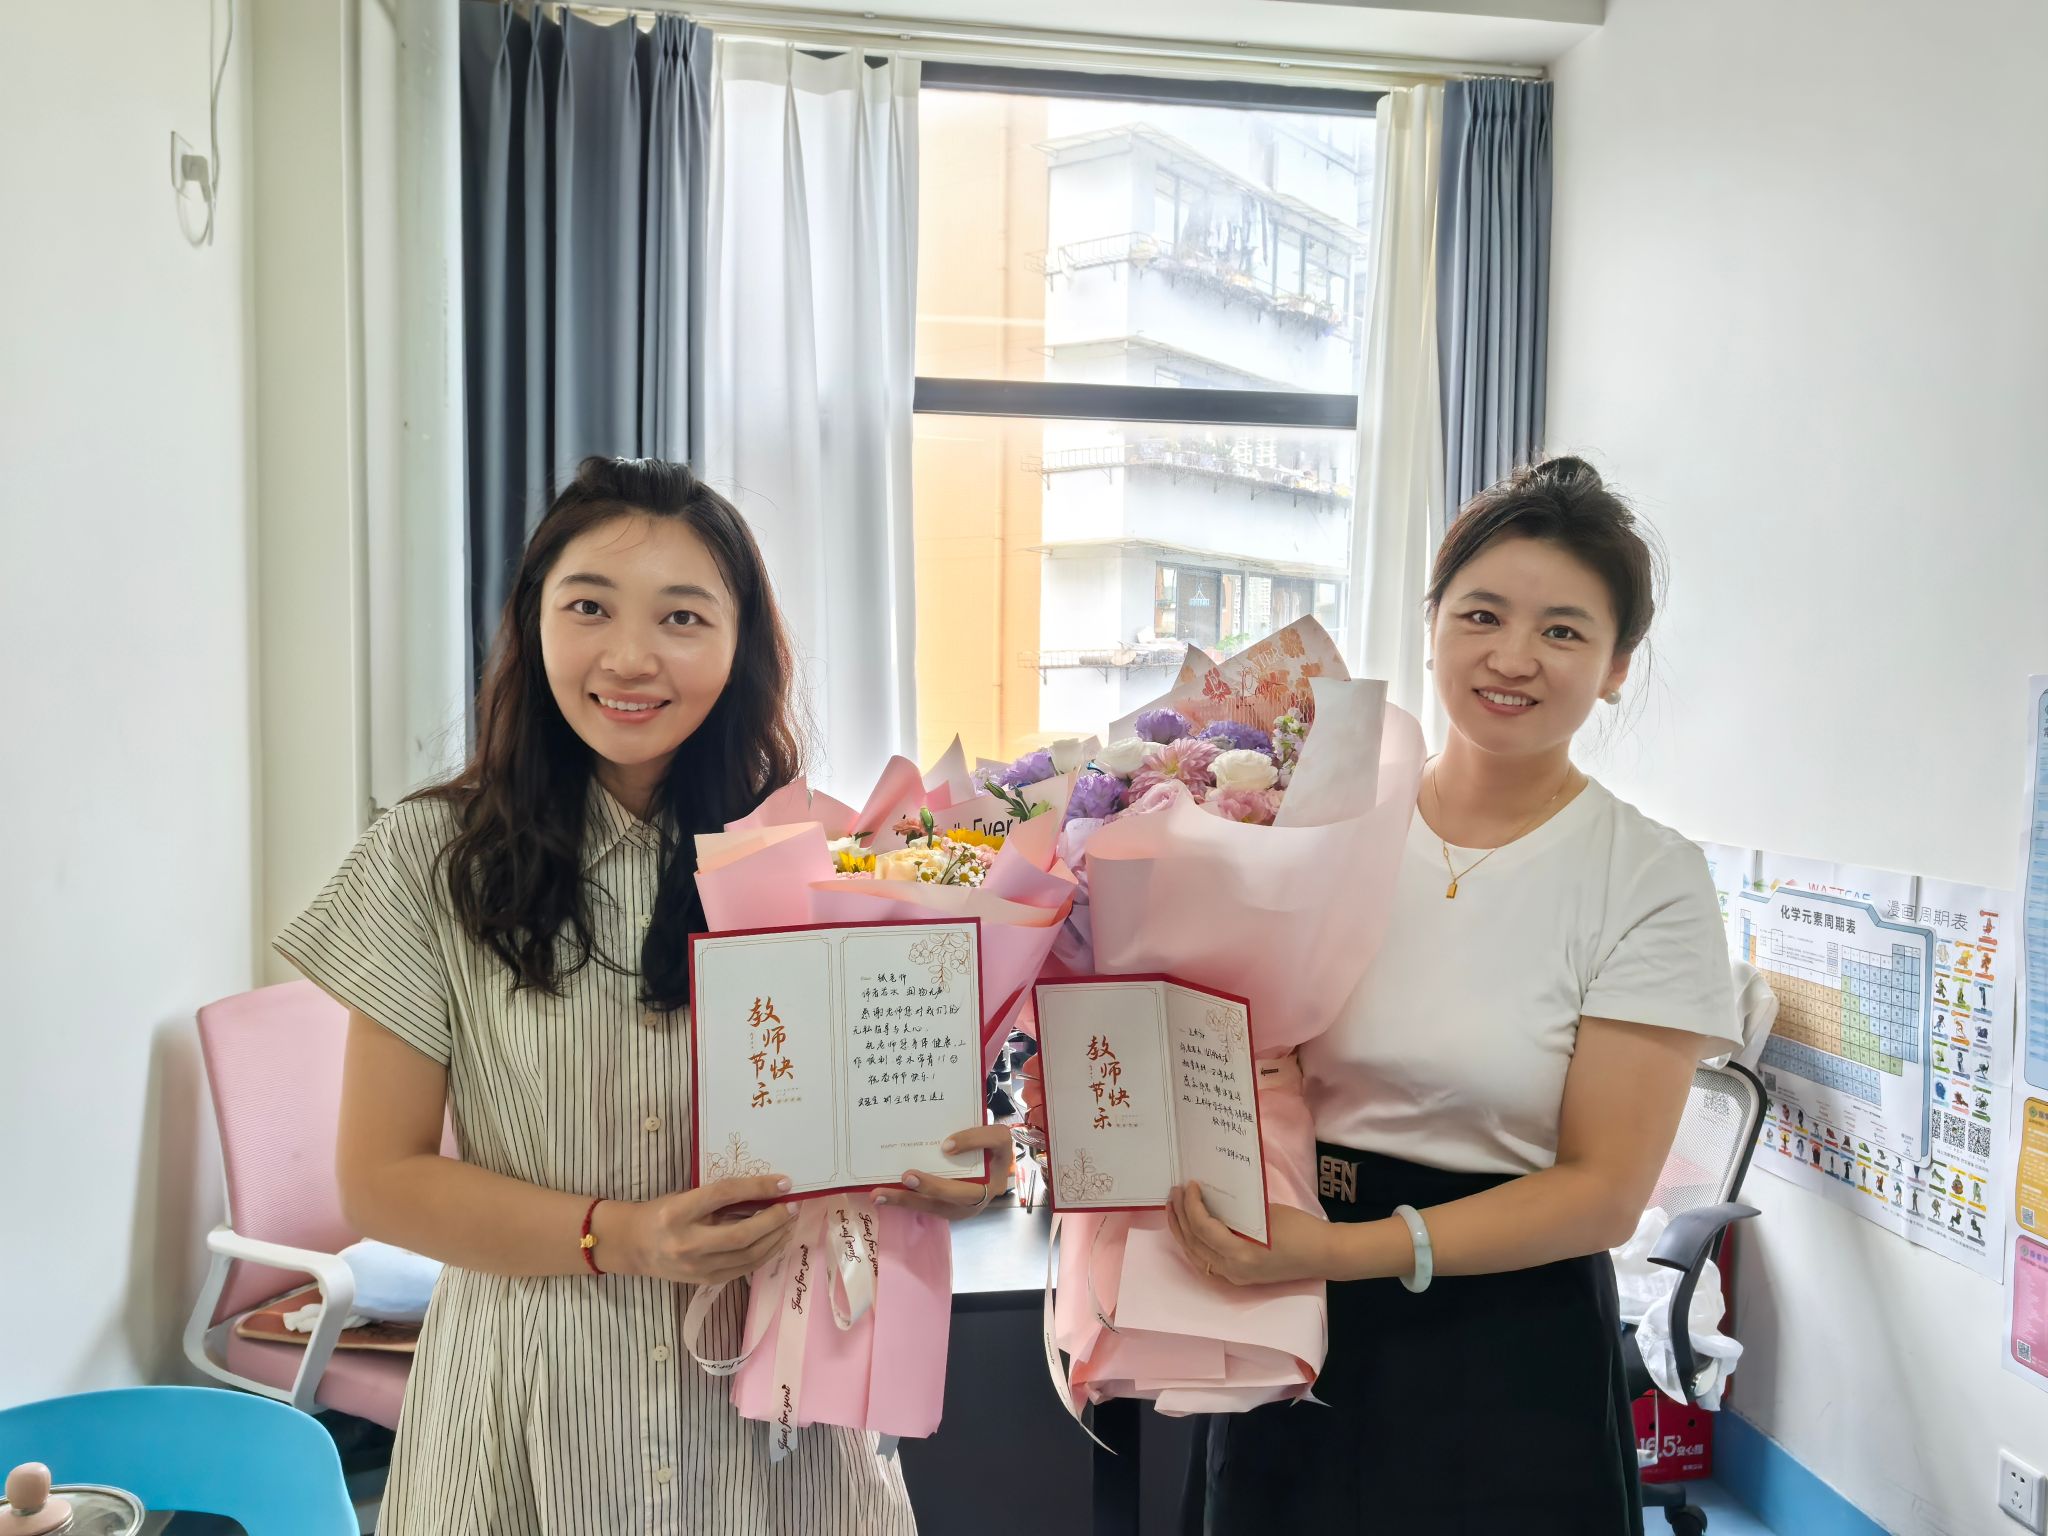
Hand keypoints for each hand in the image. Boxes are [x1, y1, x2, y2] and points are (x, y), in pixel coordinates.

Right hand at [601, 1175, 799, 1284]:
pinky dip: (764, 1254)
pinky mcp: (706, 1280)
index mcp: (678, 1213)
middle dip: (774, 1220)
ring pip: (747, 1255)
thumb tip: (763, 1191)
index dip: (757, 1187)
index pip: (724, 1195)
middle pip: (741, 1234)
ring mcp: (697, 1267)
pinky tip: (775, 1241)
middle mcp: (687, 1243)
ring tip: (789, 1223)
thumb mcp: (685, 1196)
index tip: (783, 1182)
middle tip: (791, 1207)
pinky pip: (743, 1269)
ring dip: (775, 1239)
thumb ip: (719, 1197)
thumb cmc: (661, 1214)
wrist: (634, 1247)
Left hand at [878, 1124, 1014, 1219]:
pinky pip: (929, 1209)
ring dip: (909, 1200)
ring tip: (880, 1194)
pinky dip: (904, 1202)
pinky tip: (881, 1196)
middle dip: (934, 1187)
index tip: (946, 1145)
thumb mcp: (979, 1125)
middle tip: (907, 1177)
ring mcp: (974, 1202)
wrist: (988, 1166)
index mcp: (1002, 1152)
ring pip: (942, 1206)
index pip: (996, 1141)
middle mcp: (993, 1182)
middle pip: (967, 1192)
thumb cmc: (979, 1137)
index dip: (972, 1142)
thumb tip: (939, 1094)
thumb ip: (966, 1116)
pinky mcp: (956, 1211)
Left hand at [1166, 1181, 1334, 1285]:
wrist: (1324, 1254)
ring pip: (1196, 1256)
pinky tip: (1189, 1230)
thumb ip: (1236, 1213)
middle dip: (1180, 1216)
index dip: (1192, 1205)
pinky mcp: (1240, 1277)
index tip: (1189, 1185)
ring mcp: (1236, 1277)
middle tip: (1175, 1192)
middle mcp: (1233, 1270)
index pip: (1203, 1229)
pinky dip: (1194, 1245)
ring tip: (1175, 1209)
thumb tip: (1213, 1201)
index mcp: (1240, 1255)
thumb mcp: (1265, 1215)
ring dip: (1183, 1232)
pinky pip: (1207, 1262)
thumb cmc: (1300, 1230)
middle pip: (1194, 1243)